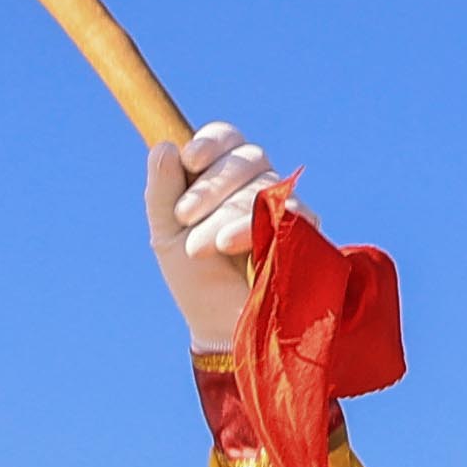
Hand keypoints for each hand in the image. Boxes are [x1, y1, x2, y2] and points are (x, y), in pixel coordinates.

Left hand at [147, 121, 280, 356]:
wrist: (221, 328)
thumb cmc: (195, 280)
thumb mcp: (167, 235)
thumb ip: (161, 192)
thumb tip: (165, 147)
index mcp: (223, 177)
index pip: (226, 138)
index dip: (211, 141)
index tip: (190, 159)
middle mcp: (257, 185)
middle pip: (247, 157)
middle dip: (211, 185)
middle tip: (184, 217)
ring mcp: (283, 208)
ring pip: (263, 186)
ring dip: (225, 213)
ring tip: (200, 247)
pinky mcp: (304, 233)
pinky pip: (289, 212)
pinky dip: (253, 225)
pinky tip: (231, 243)